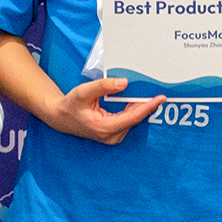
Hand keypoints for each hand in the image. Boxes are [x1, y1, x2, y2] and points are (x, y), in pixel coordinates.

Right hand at [47, 77, 164, 144]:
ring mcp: (113, 137)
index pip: (132, 117)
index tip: (160, 99)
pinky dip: (133, 110)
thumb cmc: (71, 105)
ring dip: (139, 106)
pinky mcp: (114, 135)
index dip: (147, 107)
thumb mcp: (84, 92)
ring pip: (132, 120)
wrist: (61, 117)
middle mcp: (110, 136)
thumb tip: (124, 83)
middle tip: (154, 89)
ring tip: (145, 92)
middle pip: (135, 118)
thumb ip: (104, 86)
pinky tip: (136, 100)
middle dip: (145, 104)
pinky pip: (128, 121)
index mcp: (104, 127)